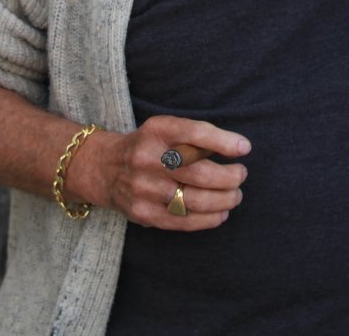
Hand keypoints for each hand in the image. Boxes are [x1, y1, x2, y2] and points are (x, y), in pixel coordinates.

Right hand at [71, 115, 250, 230]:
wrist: (103, 168)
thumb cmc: (149, 146)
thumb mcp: (166, 128)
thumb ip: (197, 135)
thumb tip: (239, 148)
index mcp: (157, 131)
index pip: (193, 133)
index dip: (222, 141)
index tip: (245, 148)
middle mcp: (147, 158)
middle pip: (198, 172)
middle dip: (229, 177)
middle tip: (240, 176)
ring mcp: (143, 188)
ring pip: (194, 200)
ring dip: (224, 200)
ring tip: (235, 196)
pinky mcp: (143, 213)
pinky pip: (182, 221)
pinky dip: (208, 219)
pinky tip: (221, 213)